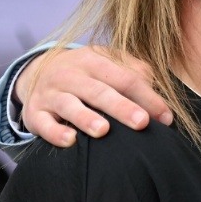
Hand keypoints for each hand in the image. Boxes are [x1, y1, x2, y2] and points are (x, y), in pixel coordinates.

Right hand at [16, 45, 170, 147]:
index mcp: (94, 60)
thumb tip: (159, 93)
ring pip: (69, 105)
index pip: (125, 78)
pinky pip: (43, 123)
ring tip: (103, 131)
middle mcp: (70, 75)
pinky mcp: (35, 113)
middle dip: (121, 107)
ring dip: (86, 118)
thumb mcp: (108, 63)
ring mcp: (51, 94)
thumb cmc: (87, 74)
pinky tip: (70, 140)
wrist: (37, 72)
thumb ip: (135, 72)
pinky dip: (55, 132)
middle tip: (141, 122)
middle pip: (99, 91)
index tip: (165, 118)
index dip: (147, 97)